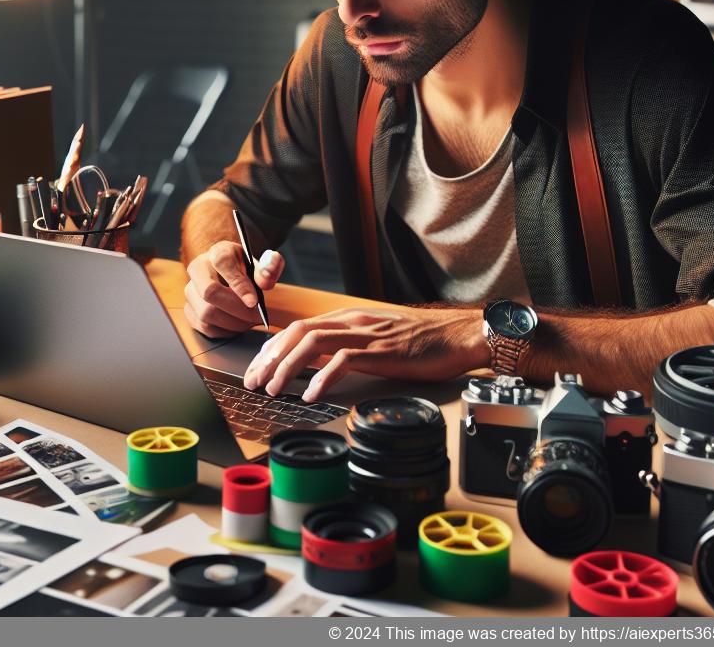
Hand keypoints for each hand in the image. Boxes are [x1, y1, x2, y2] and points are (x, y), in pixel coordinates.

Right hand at [184, 243, 284, 337]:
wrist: (232, 273)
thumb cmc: (247, 269)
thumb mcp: (261, 263)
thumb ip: (268, 269)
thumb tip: (266, 278)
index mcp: (218, 252)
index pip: (223, 266)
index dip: (239, 286)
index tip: (254, 302)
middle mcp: (198, 269)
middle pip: (209, 292)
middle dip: (237, 309)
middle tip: (256, 316)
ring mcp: (190, 290)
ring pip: (206, 313)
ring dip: (233, 323)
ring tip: (250, 321)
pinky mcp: (189, 310)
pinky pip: (205, 327)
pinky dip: (225, 331)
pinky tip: (238, 324)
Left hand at [243, 306, 489, 401]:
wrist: (460, 334)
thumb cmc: (425, 341)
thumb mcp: (380, 338)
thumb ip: (352, 345)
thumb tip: (322, 365)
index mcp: (351, 318)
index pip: (299, 327)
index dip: (273, 347)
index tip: (257, 368)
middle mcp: (355, 321)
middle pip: (298, 331)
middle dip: (270, 357)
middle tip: (253, 382)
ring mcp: (369, 334)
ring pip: (314, 342)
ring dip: (287, 366)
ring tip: (273, 389)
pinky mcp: (384, 351)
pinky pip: (344, 360)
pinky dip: (322, 377)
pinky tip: (311, 394)